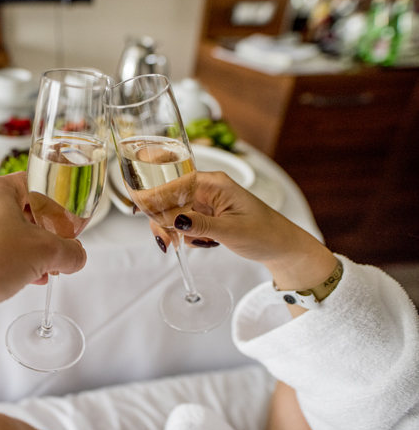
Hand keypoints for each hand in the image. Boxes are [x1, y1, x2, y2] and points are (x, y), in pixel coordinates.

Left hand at [0, 172, 87, 333]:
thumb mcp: (42, 253)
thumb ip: (69, 252)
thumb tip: (77, 256)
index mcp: (0, 189)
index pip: (39, 184)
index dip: (60, 203)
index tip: (70, 221)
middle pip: (27, 210)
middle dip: (47, 234)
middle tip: (60, 248)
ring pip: (12, 232)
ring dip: (32, 250)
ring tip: (47, 269)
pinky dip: (13, 260)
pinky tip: (26, 278)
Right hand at [150, 172, 335, 291]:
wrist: (283, 248)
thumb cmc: (266, 234)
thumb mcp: (231, 231)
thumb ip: (201, 225)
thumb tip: (174, 220)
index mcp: (214, 183)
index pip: (174, 182)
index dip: (157, 197)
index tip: (146, 215)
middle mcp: (207, 188)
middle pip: (169, 198)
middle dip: (163, 220)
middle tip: (166, 242)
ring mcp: (206, 202)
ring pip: (174, 212)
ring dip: (174, 230)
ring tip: (188, 245)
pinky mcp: (206, 215)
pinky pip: (184, 221)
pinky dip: (185, 234)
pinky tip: (201, 243)